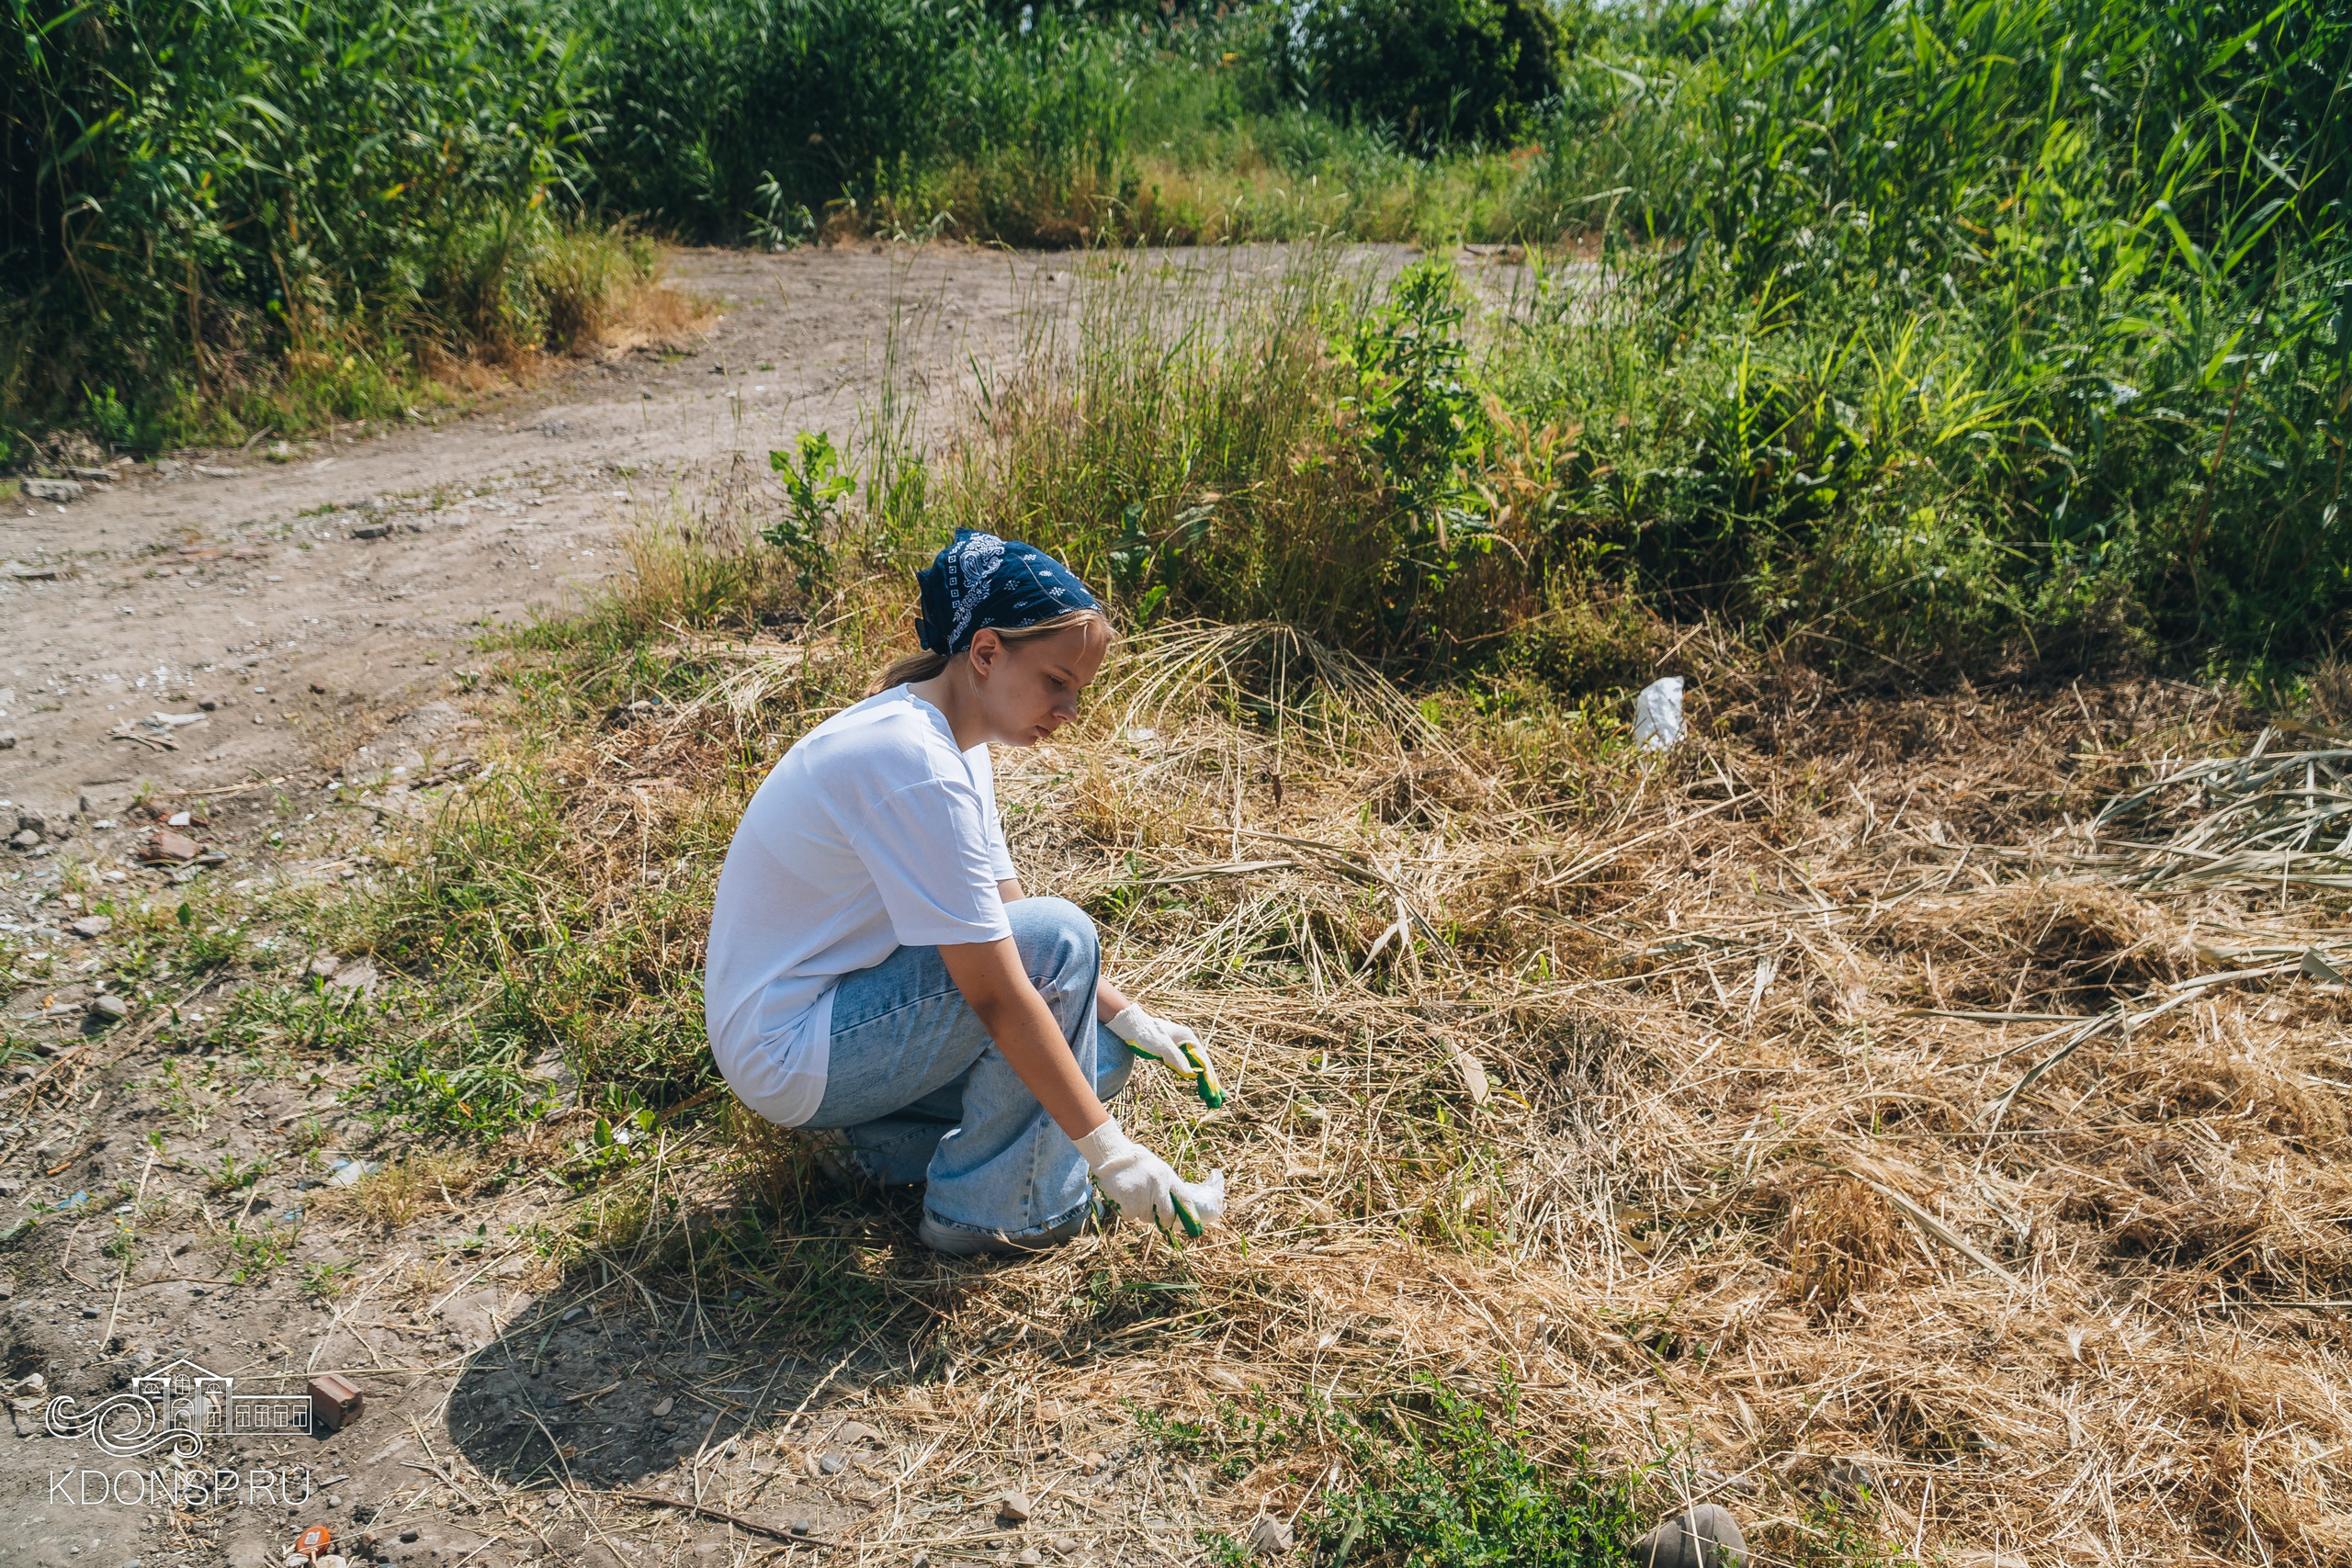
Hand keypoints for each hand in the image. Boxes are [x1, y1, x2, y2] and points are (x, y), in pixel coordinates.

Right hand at [1074, 1118, 1225, 1236]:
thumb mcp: (1156, 1169)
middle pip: (1167, 1213)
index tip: (1192, 1225)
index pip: (1184, 1198)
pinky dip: (1127, 1212)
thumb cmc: (1136, 1163)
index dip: (1190, 1214)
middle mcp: (1158, 1184)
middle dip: (1165, 1221)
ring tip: (1134, 1198)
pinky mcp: (1128, 1199)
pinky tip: (1123, 1200)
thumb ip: (1165, 1186)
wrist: (1113, 1153)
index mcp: (1167, 1175)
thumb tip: (1173, 1209)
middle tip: (1161, 1223)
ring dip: (1141, 1213)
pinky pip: (1131, 1216)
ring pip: (1146, 1216)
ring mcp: (1143, 1192)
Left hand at [1105, 1004, 1225, 1107]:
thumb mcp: (1161, 1046)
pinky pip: (1187, 1068)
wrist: (1131, 1027)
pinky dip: (1193, 1077)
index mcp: (1188, 1038)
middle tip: (1219, 1099)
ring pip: (1196, 1067)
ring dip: (1204, 1082)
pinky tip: (1200, 1086)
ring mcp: (1181, 1049)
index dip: (1209, 1077)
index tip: (1214, 1092)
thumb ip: (1177, 1059)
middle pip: (1202, 1065)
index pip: (1203, 1061)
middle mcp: (1187, 1043)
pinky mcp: (1173, 1054)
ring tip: (1212, 1097)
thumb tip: (1192, 1074)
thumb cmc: (1146, 1034)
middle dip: (1211, 1082)